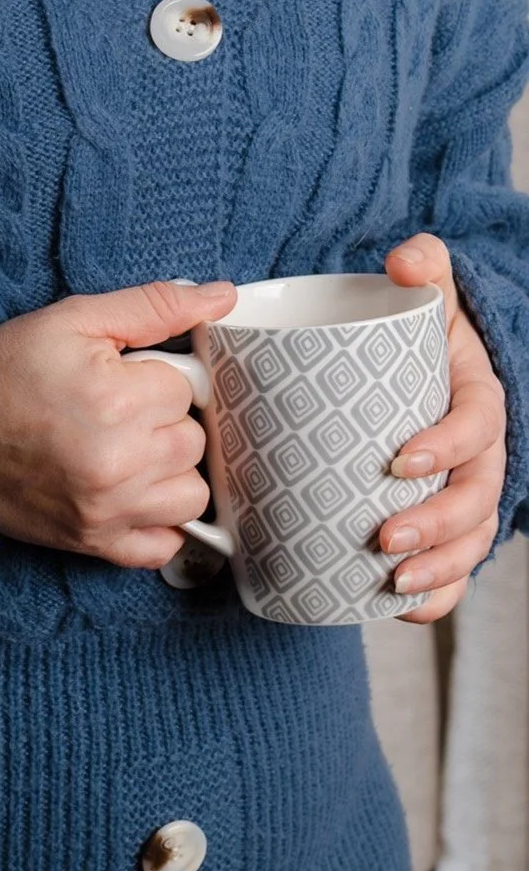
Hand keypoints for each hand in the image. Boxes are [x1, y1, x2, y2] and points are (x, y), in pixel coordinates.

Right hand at [0, 278, 236, 567]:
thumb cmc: (8, 368)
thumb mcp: (75, 319)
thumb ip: (154, 305)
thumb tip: (222, 296)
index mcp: (117, 400)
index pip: (187, 387)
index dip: (159, 376)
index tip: (127, 375)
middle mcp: (119, 463)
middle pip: (194, 441)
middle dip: (166, 420)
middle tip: (123, 409)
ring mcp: (107, 511)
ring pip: (192, 496)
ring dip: (170, 472)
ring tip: (131, 450)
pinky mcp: (94, 543)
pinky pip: (163, 548)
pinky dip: (159, 524)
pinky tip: (134, 494)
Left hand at [379, 232, 506, 622]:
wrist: (418, 363)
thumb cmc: (418, 329)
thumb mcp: (428, 290)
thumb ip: (423, 265)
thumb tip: (406, 261)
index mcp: (478, 398)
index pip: (478, 426)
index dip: (448, 446)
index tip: (402, 461)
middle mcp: (482, 453)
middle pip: (477, 498)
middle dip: (438, 525)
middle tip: (387, 539)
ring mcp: (468, 493)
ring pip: (471, 541)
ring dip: (439, 568)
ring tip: (392, 584)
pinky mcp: (446, 524)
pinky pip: (455, 570)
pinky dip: (437, 596)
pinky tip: (399, 609)